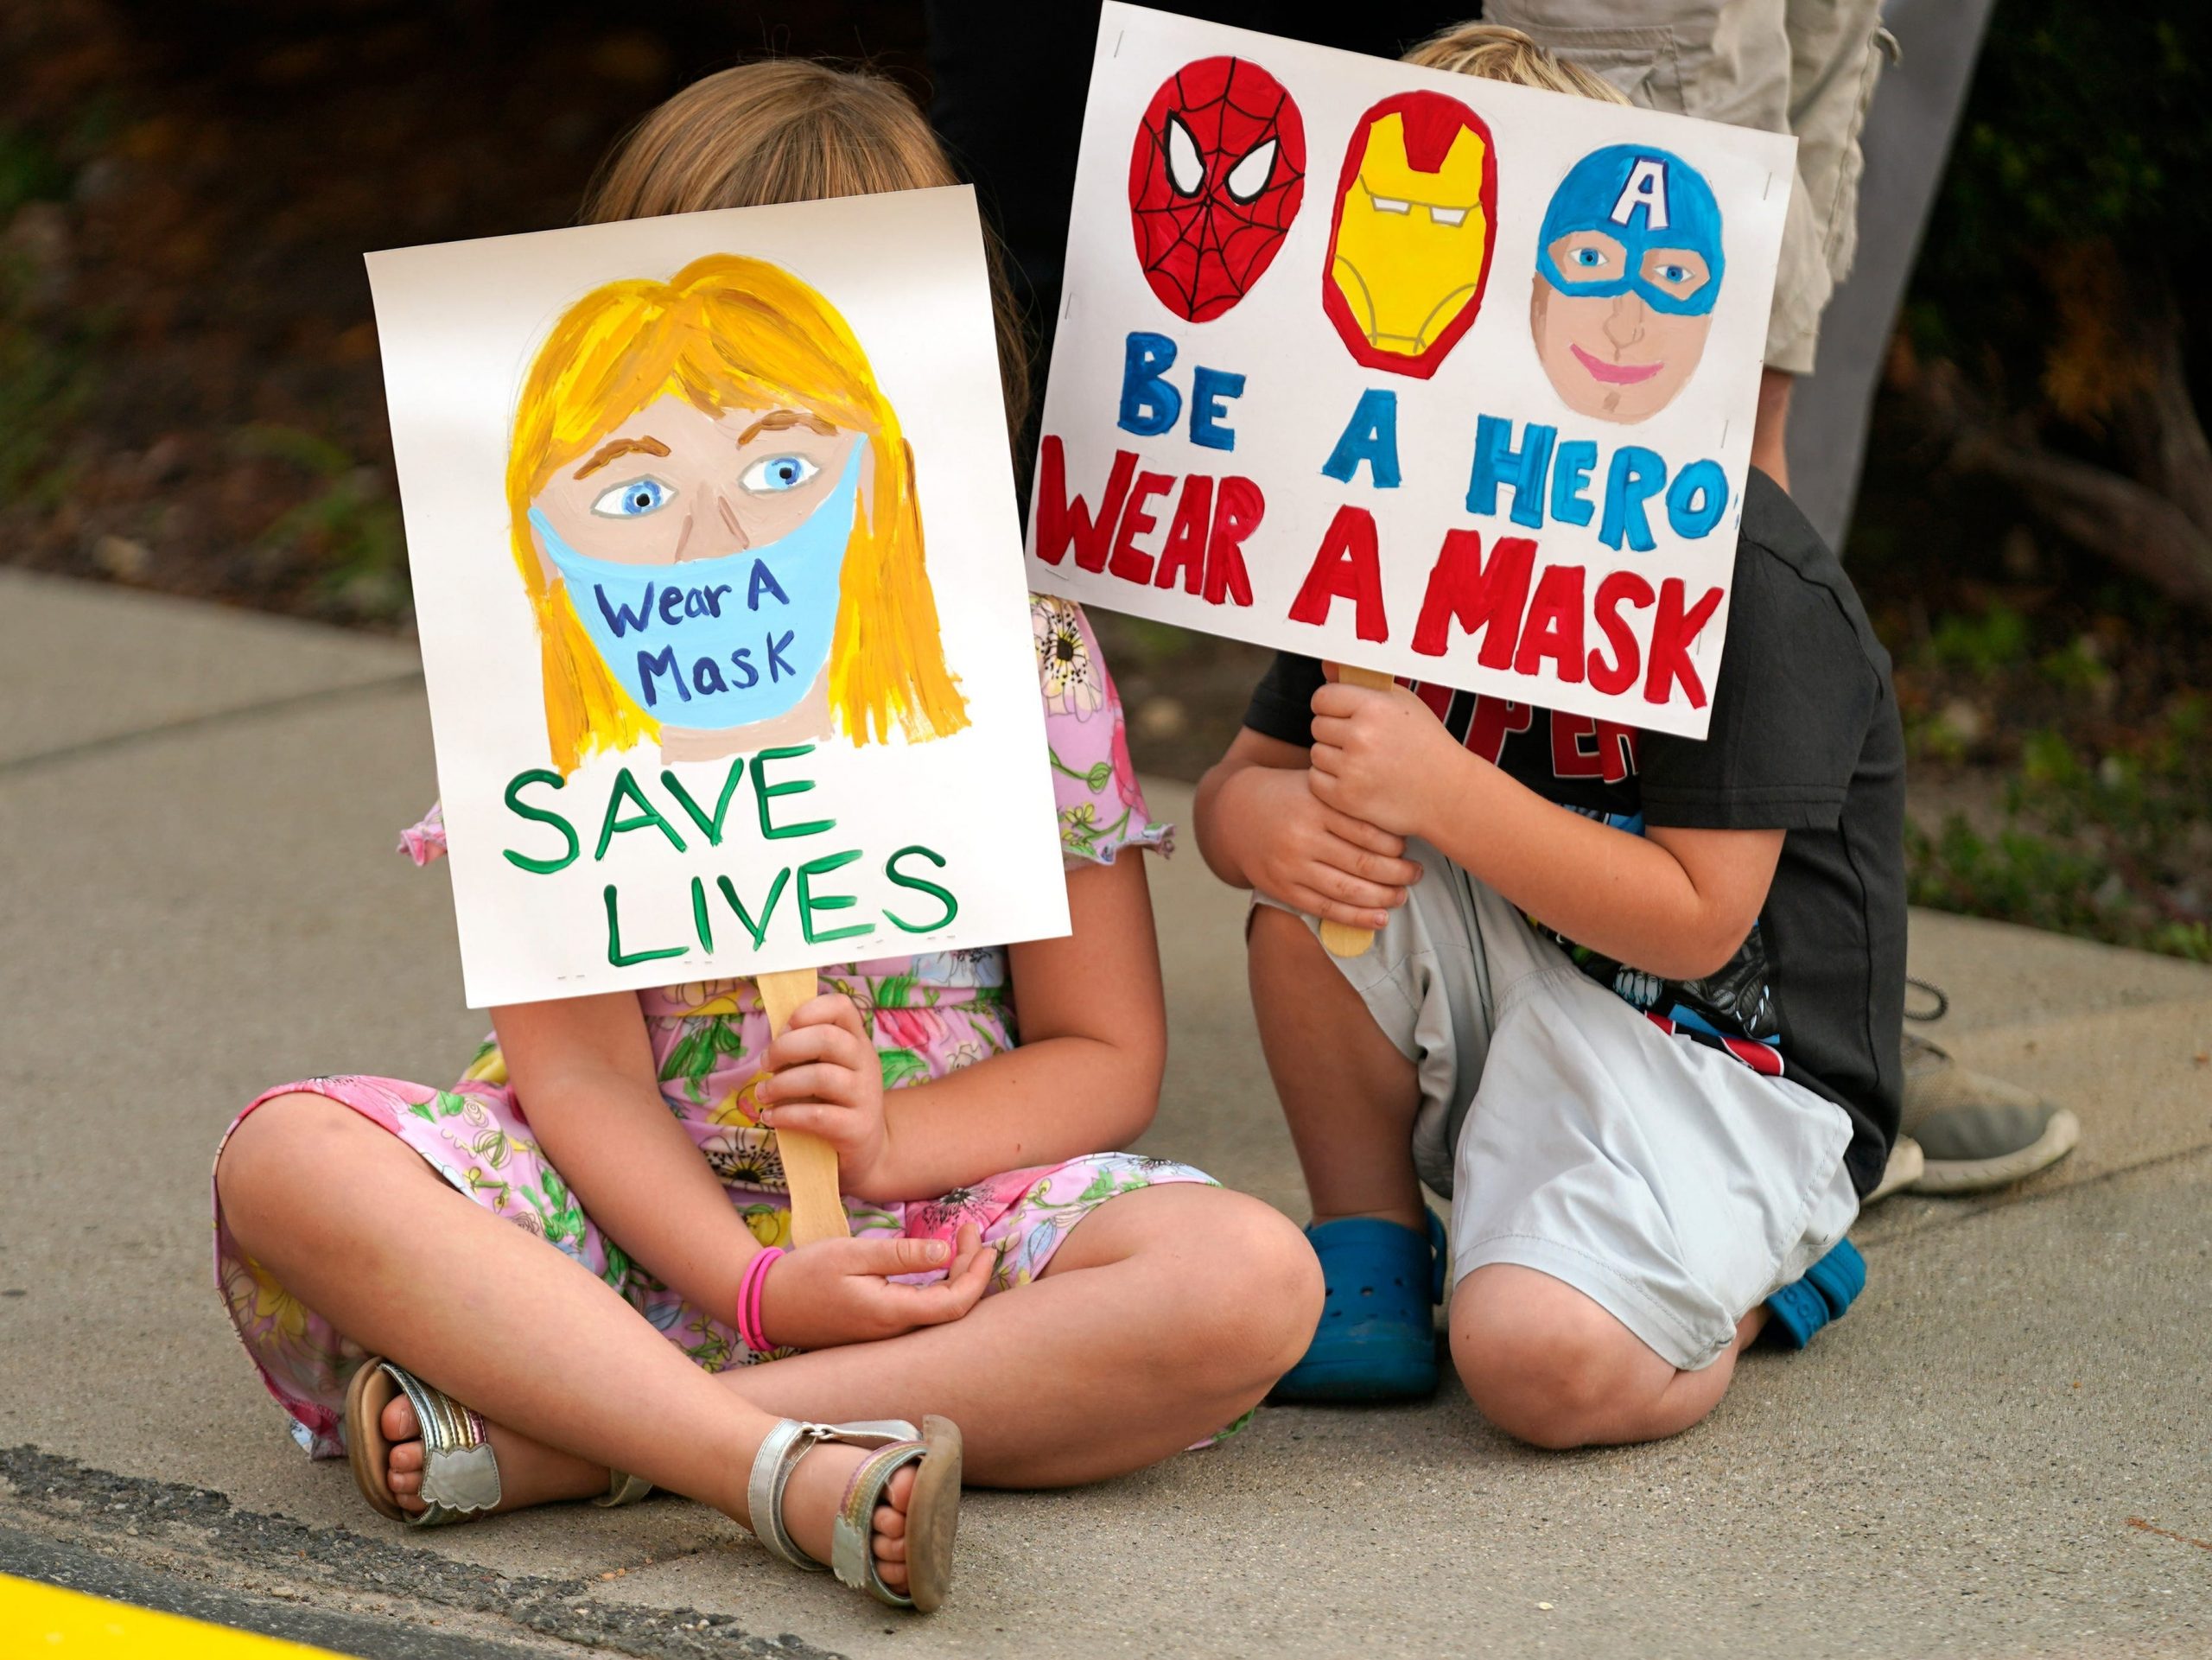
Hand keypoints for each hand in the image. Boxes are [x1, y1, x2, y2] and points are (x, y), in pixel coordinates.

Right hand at [756, 1224, 994, 1349]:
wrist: (766, 1303)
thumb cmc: (805, 1274)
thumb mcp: (852, 1254)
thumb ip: (900, 1255)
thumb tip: (944, 1251)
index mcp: (891, 1314)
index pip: (953, 1305)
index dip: (976, 1276)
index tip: (983, 1244)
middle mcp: (894, 1332)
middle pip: (951, 1308)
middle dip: (969, 1269)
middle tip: (969, 1230)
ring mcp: (885, 1334)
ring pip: (936, 1311)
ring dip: (954, 1276)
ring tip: (960, 1240)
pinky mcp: (877, 1329)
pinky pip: (919, 1311)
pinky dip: (936, 1285)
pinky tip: (936, 1263)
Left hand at [757, 993, 891, 1194]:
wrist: (867, 1151)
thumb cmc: (835, 1104)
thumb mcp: (826, 1070)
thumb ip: (806, 1052)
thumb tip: (773, 1043)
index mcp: (857, 1042)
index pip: (841, 1007)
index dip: (808, 1011)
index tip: (784, 1030)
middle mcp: (866, 1064)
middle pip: (827, 1038)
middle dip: (785, 1048)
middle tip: (765, 1065)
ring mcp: (865, 1096)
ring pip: (821, 1077)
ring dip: (781, 1084)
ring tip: (763, 1095)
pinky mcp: (857, 1128)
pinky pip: (817, 1116)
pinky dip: (786, 1115)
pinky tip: (771, 1118)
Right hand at [1222, 761, 1424, 930]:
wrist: (1234, 812)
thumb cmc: (1287, 795)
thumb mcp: (1314, 783)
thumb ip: (1348, 798)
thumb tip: (1398, 820)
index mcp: (1316, 805)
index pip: (1368, 830)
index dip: (1396, 845)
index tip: (1409, 847)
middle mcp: (1303, 836)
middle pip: (1362, 863)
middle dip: (1397, 873)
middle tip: (1416, 874)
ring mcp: (1291, 866)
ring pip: (1347, 889)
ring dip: (1382, 897)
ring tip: (1402, 896)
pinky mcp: (1282, 888)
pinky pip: (1324, 908)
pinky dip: (1355, 918)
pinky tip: (1379, 918)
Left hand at [1308, 676, 1464, 836]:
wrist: (1447, 791)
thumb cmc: (1425, 742)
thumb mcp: (1401, 701)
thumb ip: (1361, 682)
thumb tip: (1326, 664)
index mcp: (1374, 707)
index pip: (1322, 698)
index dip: (1332, 705)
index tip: (1345, 714)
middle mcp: (1361, 736)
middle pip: (1317, 726)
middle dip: (1334, 732)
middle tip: (1361, 741)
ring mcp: (1352, 769)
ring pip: (1316, 753)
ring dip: (1332, 757)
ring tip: (1362, 761)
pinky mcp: (1346, 797)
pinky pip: (1315, 780)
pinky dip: (1329, 781)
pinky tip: (1355, 779)